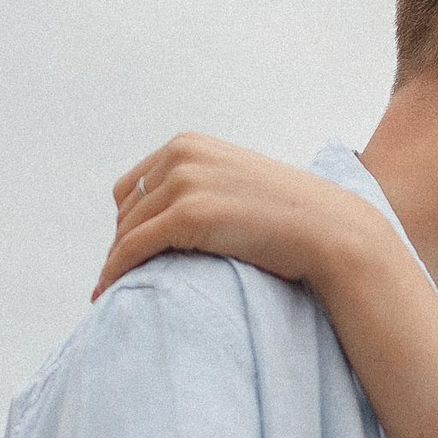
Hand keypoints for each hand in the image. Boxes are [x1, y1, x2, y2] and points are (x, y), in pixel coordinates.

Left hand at [94, 133, 388, 298]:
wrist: (330, 229)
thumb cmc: (290, 217)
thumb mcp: (237, 184)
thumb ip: (203, 187)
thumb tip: (170, 218)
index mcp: (189, 144)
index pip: (133, 186)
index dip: (130, 223)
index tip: (133, 255)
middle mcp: (180, 155)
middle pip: (126, 208)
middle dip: (123, 244)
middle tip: (124, 280)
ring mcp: (184, 182)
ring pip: (126, 230)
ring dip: (117, 262)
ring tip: (112, 292)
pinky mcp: (188, 215)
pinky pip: (132, 248)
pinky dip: (115, 272)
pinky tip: (107, 293)